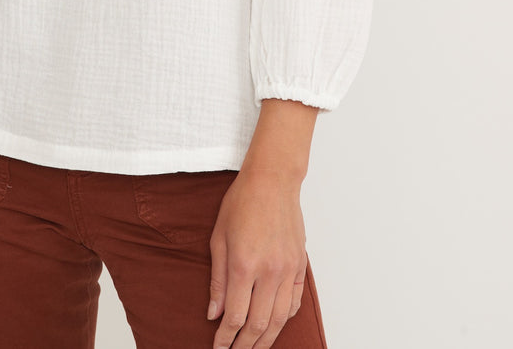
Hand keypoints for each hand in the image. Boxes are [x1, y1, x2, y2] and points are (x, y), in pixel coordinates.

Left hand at [208, 169, 307, 348]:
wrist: (272, 180)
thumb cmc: (241, 202)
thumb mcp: (218, 238)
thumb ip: (217, 279)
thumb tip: (213, 313)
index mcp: (244, 265)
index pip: (234, 316)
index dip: (225, 338)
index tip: (218, 347)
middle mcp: (268, 272)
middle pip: (258, 325)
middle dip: (245, 345)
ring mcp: (287, 270)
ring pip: (280, 319)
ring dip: (266, 339)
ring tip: (254, 347)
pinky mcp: (299, 265)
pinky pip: (294, 302)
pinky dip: (285, 318)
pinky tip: (275, 324)